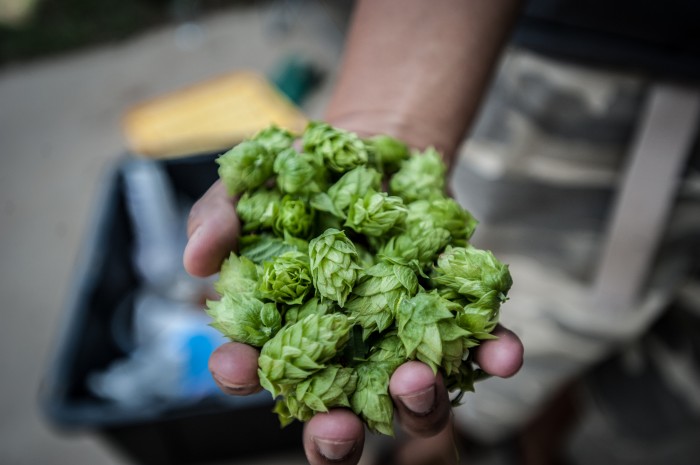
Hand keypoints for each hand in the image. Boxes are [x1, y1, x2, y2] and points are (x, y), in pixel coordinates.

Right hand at [185, 180, 523, 464]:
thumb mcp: (249, 189)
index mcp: (290, 333)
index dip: (245, 375)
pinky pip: (479, 348)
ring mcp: (404, 340)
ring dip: (417, 403)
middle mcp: (348, 353)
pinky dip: (493, 356)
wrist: (372, 150)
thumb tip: (197, 261)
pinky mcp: (453, 315)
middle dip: (335, 438)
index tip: (239, 364)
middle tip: (335, 427)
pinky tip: (502, 353)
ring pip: (414, 401)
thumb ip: (218, 220)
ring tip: (414, 377)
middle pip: (341, 417)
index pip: (261, 371)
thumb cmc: (302, 180)